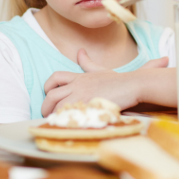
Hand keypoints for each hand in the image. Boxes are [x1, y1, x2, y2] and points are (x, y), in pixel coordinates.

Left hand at [41, 49, 168, 115]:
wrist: (133, 85)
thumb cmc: (119, 80)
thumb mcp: (101, 69)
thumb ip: (88, 63)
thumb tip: (80, 52)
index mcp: (79, 77)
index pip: (55, 77)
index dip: (47, 87)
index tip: (50, 97)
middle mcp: (77, 86)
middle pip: (51, 95)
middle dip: (46, 106)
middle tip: (48, 115)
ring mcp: (83, 96)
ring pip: (59, 107)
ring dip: (55, 116)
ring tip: (57, 124)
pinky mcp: (89, 107)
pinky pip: (71, 115)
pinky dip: (66, 122)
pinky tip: (67, 127)